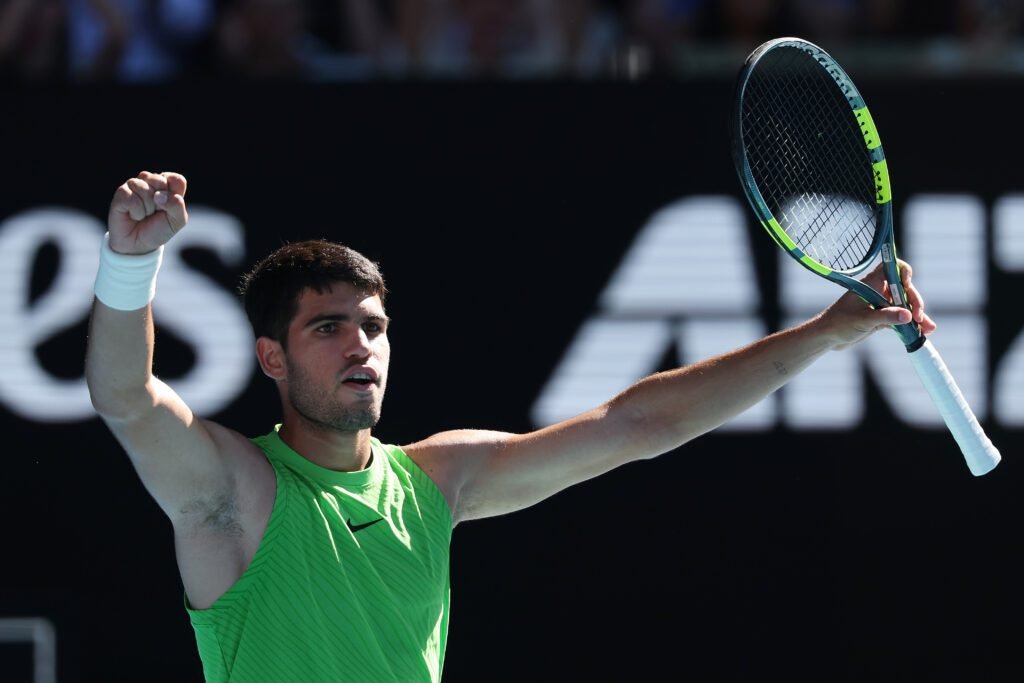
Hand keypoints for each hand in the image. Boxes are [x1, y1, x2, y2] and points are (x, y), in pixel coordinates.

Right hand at [107, 171, 187, 254]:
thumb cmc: (158, 229)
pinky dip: (136, 212)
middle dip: (160, 203)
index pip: (176, 180)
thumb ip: (177, 206)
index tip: (169, 208)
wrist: (138, 245)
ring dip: (147, 208)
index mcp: (167, 185)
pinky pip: (131, 198)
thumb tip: (160, 195)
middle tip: (155, 212)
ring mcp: (134, 185)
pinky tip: (134, 215)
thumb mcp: (177, 221)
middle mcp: (150, 181)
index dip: (174, 196)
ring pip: (144, 189)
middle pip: (160, 180)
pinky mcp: (121, 193)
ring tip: (144, 215)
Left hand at [821, 259, 936, 350]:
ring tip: (927, 328)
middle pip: (904, 289)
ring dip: (917, 315)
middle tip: (917, 317)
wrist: (827, 338)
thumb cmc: (839, 323)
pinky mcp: (882, 317)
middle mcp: (878, 291)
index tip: (908, 285)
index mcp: (871, 283)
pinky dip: (911, 324)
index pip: (892, 267)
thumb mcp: (864, 320)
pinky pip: (901, 317)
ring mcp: (881, 304)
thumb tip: (908, 316)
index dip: (903, 272)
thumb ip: (886, 317)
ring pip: (905, 305)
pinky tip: (922, 332)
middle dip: (914, 302)